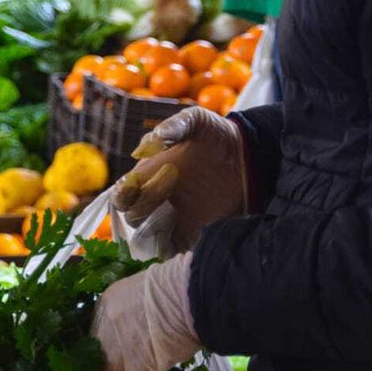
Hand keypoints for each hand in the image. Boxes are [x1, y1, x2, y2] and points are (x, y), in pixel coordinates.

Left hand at [92, 253, 199, 370]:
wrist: (188, 295)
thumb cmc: (174, 285)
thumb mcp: (141, 288)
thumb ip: (133, 306)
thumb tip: (140, 322)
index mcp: (106, 303)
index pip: (97, 331)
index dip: (101, 347)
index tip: (104, 355)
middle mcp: (106, 326)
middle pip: (99, 356)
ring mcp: (119, 349)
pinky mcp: (137, 367)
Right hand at [112, 107, 246, 250]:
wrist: (250, 155)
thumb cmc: (218, 135)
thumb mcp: (197, 121)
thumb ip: (175, 125)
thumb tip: (153, 141)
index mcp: (149, 175)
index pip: (122, 194)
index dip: (122, 194)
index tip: (130, 188)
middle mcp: (157, 199)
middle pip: (134, 216)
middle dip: (143, 206)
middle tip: (170, 186)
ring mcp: (175, 217)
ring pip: (149, 237)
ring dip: (152, 232)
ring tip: (172, 215)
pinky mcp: (193, 231)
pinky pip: (172, 249)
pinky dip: (170, 249)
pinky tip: (180, 237)